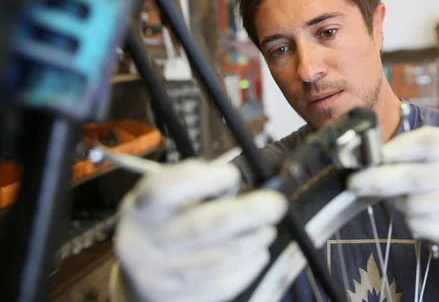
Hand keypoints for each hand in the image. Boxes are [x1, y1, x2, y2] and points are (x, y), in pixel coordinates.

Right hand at [110, 159, 287, 301]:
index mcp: (141, 210)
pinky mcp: (184, 299)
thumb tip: (236, 183)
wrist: (138, 278)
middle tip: (276, 203)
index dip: (205, 179)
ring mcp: (164, 276)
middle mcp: (147, 244)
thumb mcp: (162, 194)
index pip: (167, 190)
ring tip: (267, 227)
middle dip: (249, 211)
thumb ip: (192, 181)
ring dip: (256, 238)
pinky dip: (252, 264)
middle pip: (204, 226)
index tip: (232, 175)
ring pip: (223, 256)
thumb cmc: (161, 222)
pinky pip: (227, 282)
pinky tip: (257, 250)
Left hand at [347, 126, 438, 277]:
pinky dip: (411, 223)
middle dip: (376, 180)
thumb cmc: (437, 182)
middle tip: (353, 183)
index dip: (396, 149)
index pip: (427, 141)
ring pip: (413, 204)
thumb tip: (364, 159)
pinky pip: (419, 225)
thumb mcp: (427, 159)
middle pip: (413, 177)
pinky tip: (420, 217)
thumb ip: (401, 154)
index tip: (371, 157)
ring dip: (398, 203)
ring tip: (405, 199)